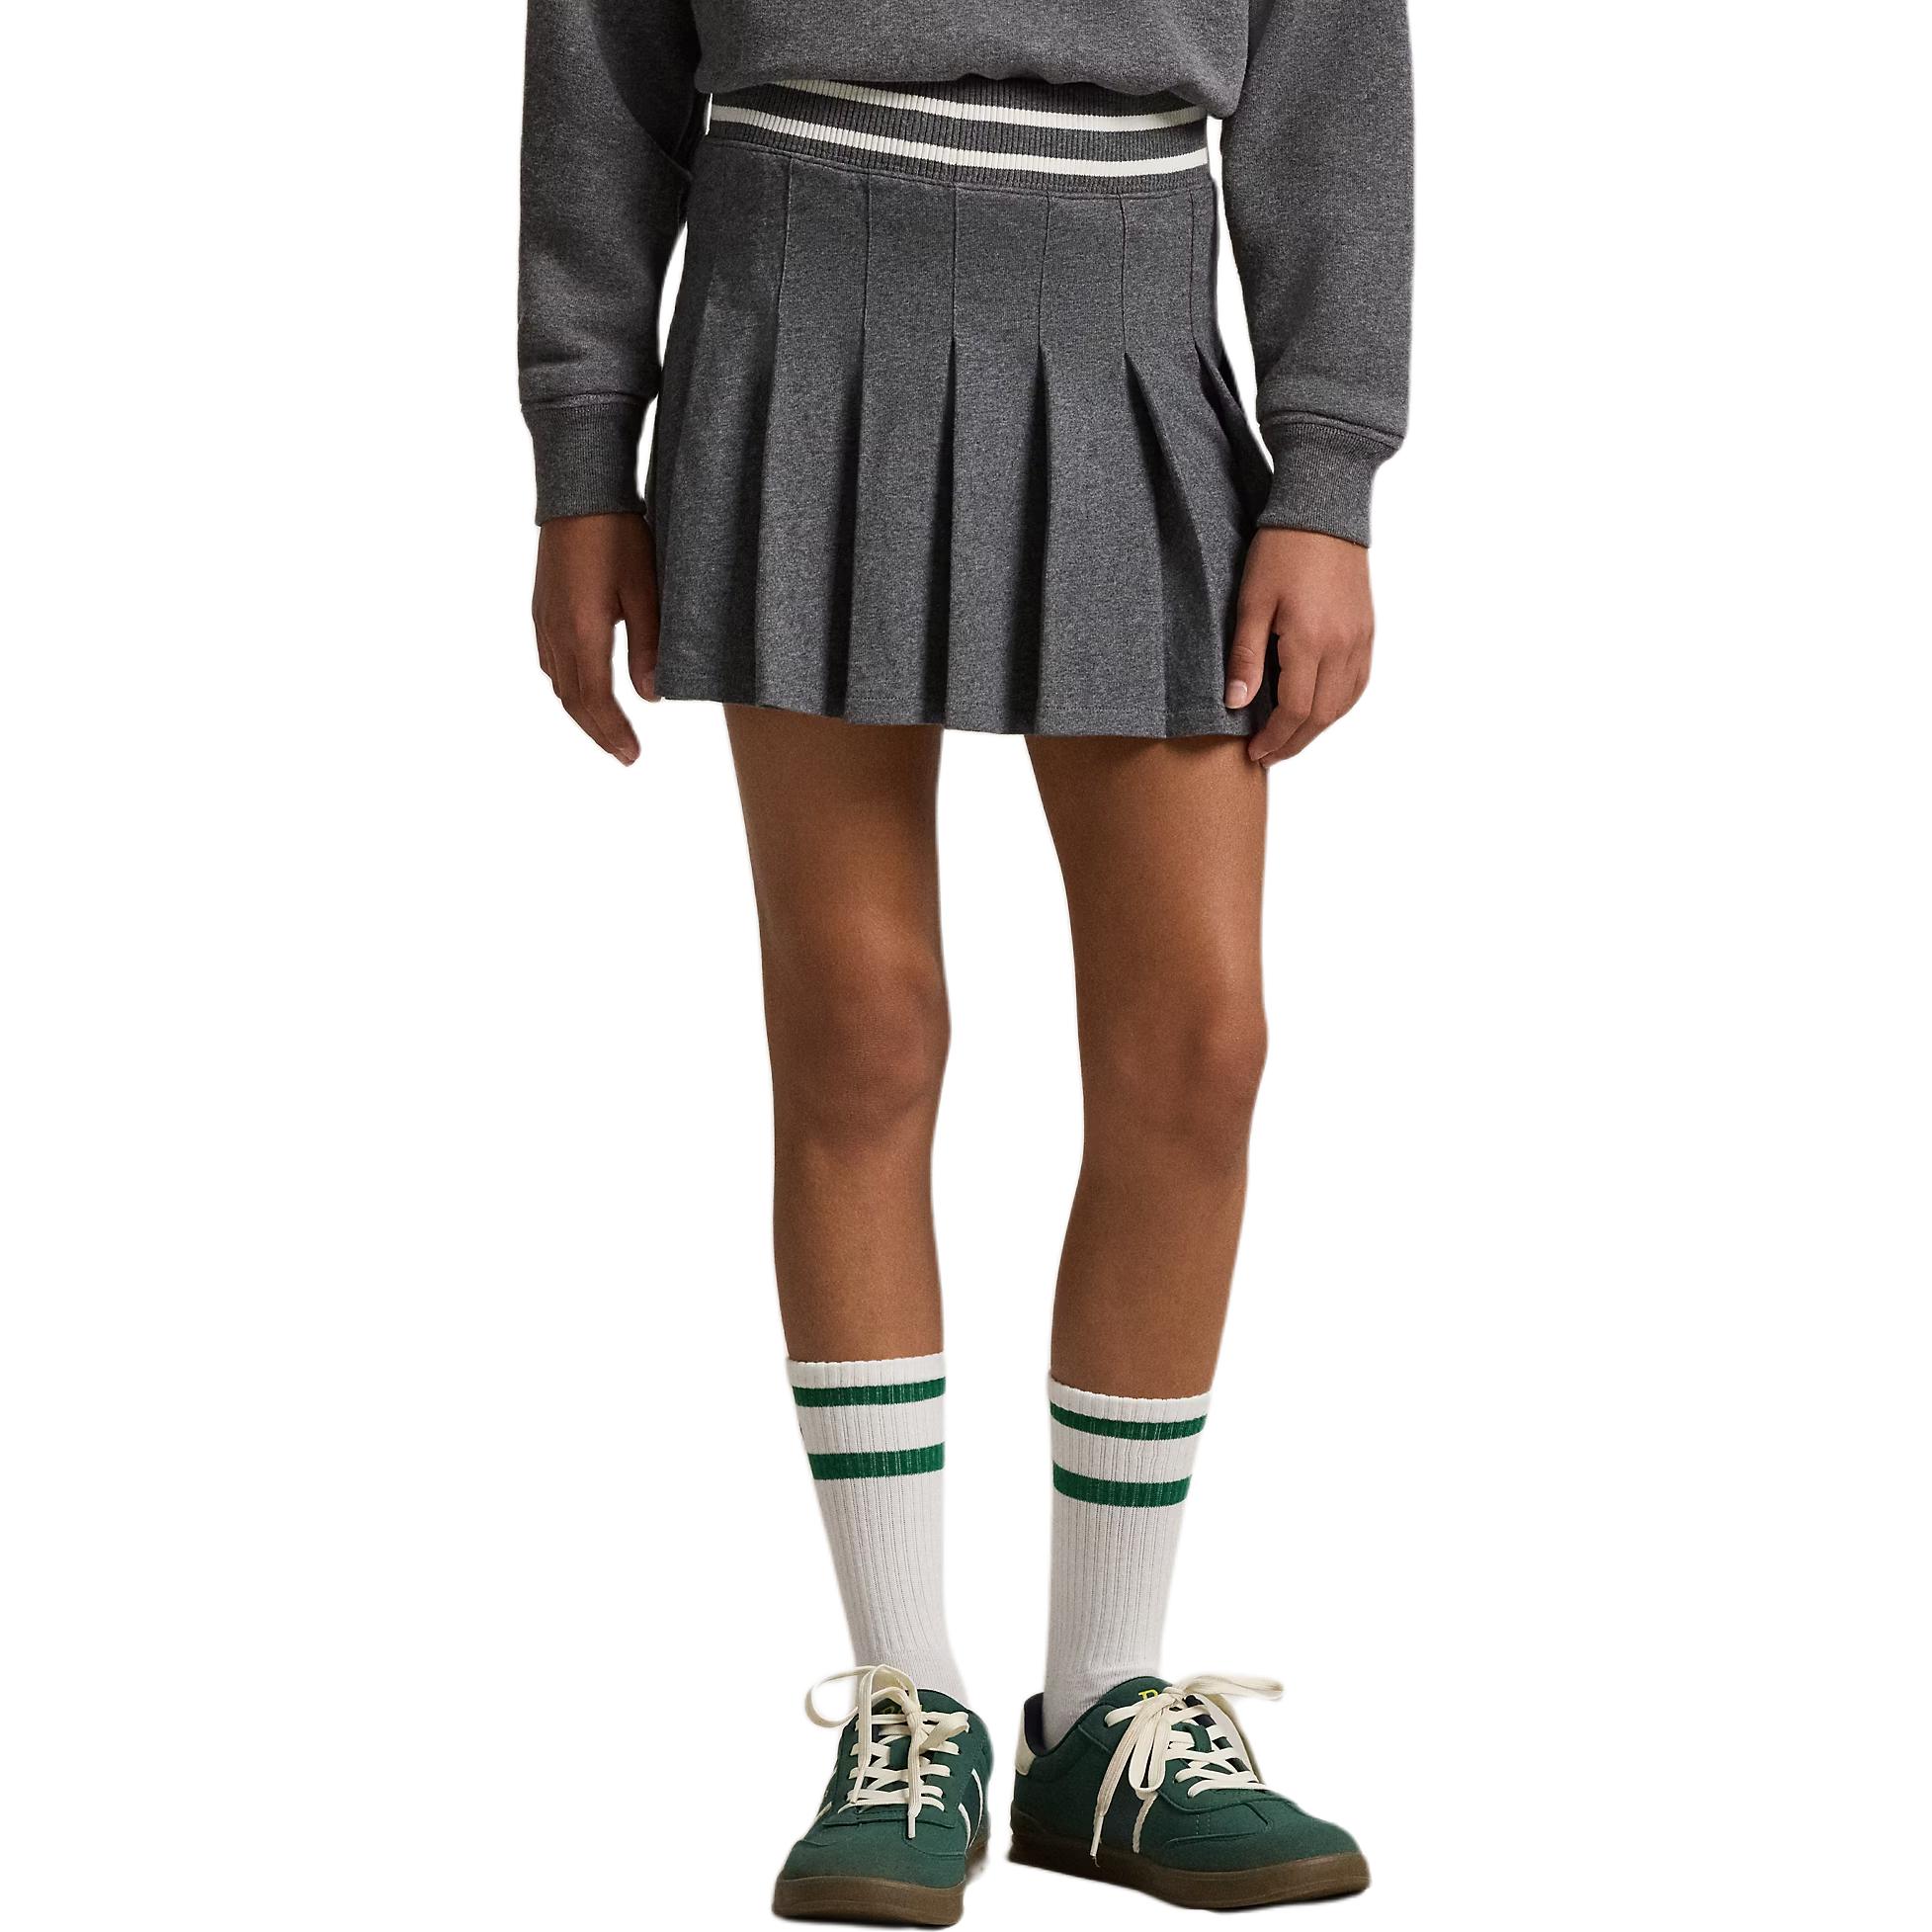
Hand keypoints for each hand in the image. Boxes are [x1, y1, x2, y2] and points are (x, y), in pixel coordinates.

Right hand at [531, 512, 659, 763]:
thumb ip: (648, 647)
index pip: (595, 699)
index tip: (632, 755)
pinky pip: (550, 662)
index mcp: (581, 632)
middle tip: (624, 755)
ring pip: (558, 683)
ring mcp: (543, 621)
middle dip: (598, 731)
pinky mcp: (542, 610)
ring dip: (582, 712)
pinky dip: (569, 687)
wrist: (579, 494)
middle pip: (572, 700)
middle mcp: (555, 632)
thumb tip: (651, 696)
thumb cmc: (618, 537)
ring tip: (608, 731)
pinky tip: (583, 690)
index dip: (613, 732)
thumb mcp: (645, 592)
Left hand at [1226, 528, 1373, 765]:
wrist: (1323, 511)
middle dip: (1293, 743)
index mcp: (1310, 642)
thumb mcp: (1251, 602)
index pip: (1294, 711)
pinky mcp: (1367, 631)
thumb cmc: (1281, 551)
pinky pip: (1358, 684)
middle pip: (1321, 717)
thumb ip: (1245, 656)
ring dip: (1316, 730)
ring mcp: (1360, 640)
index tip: (1253, 753)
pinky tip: (1319, 712)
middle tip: (1267, 756)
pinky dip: (1338, 707)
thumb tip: (1236, 704)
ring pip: (1343, 705)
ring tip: (1288, 740)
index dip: (1273, 739)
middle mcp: (1342, 647)